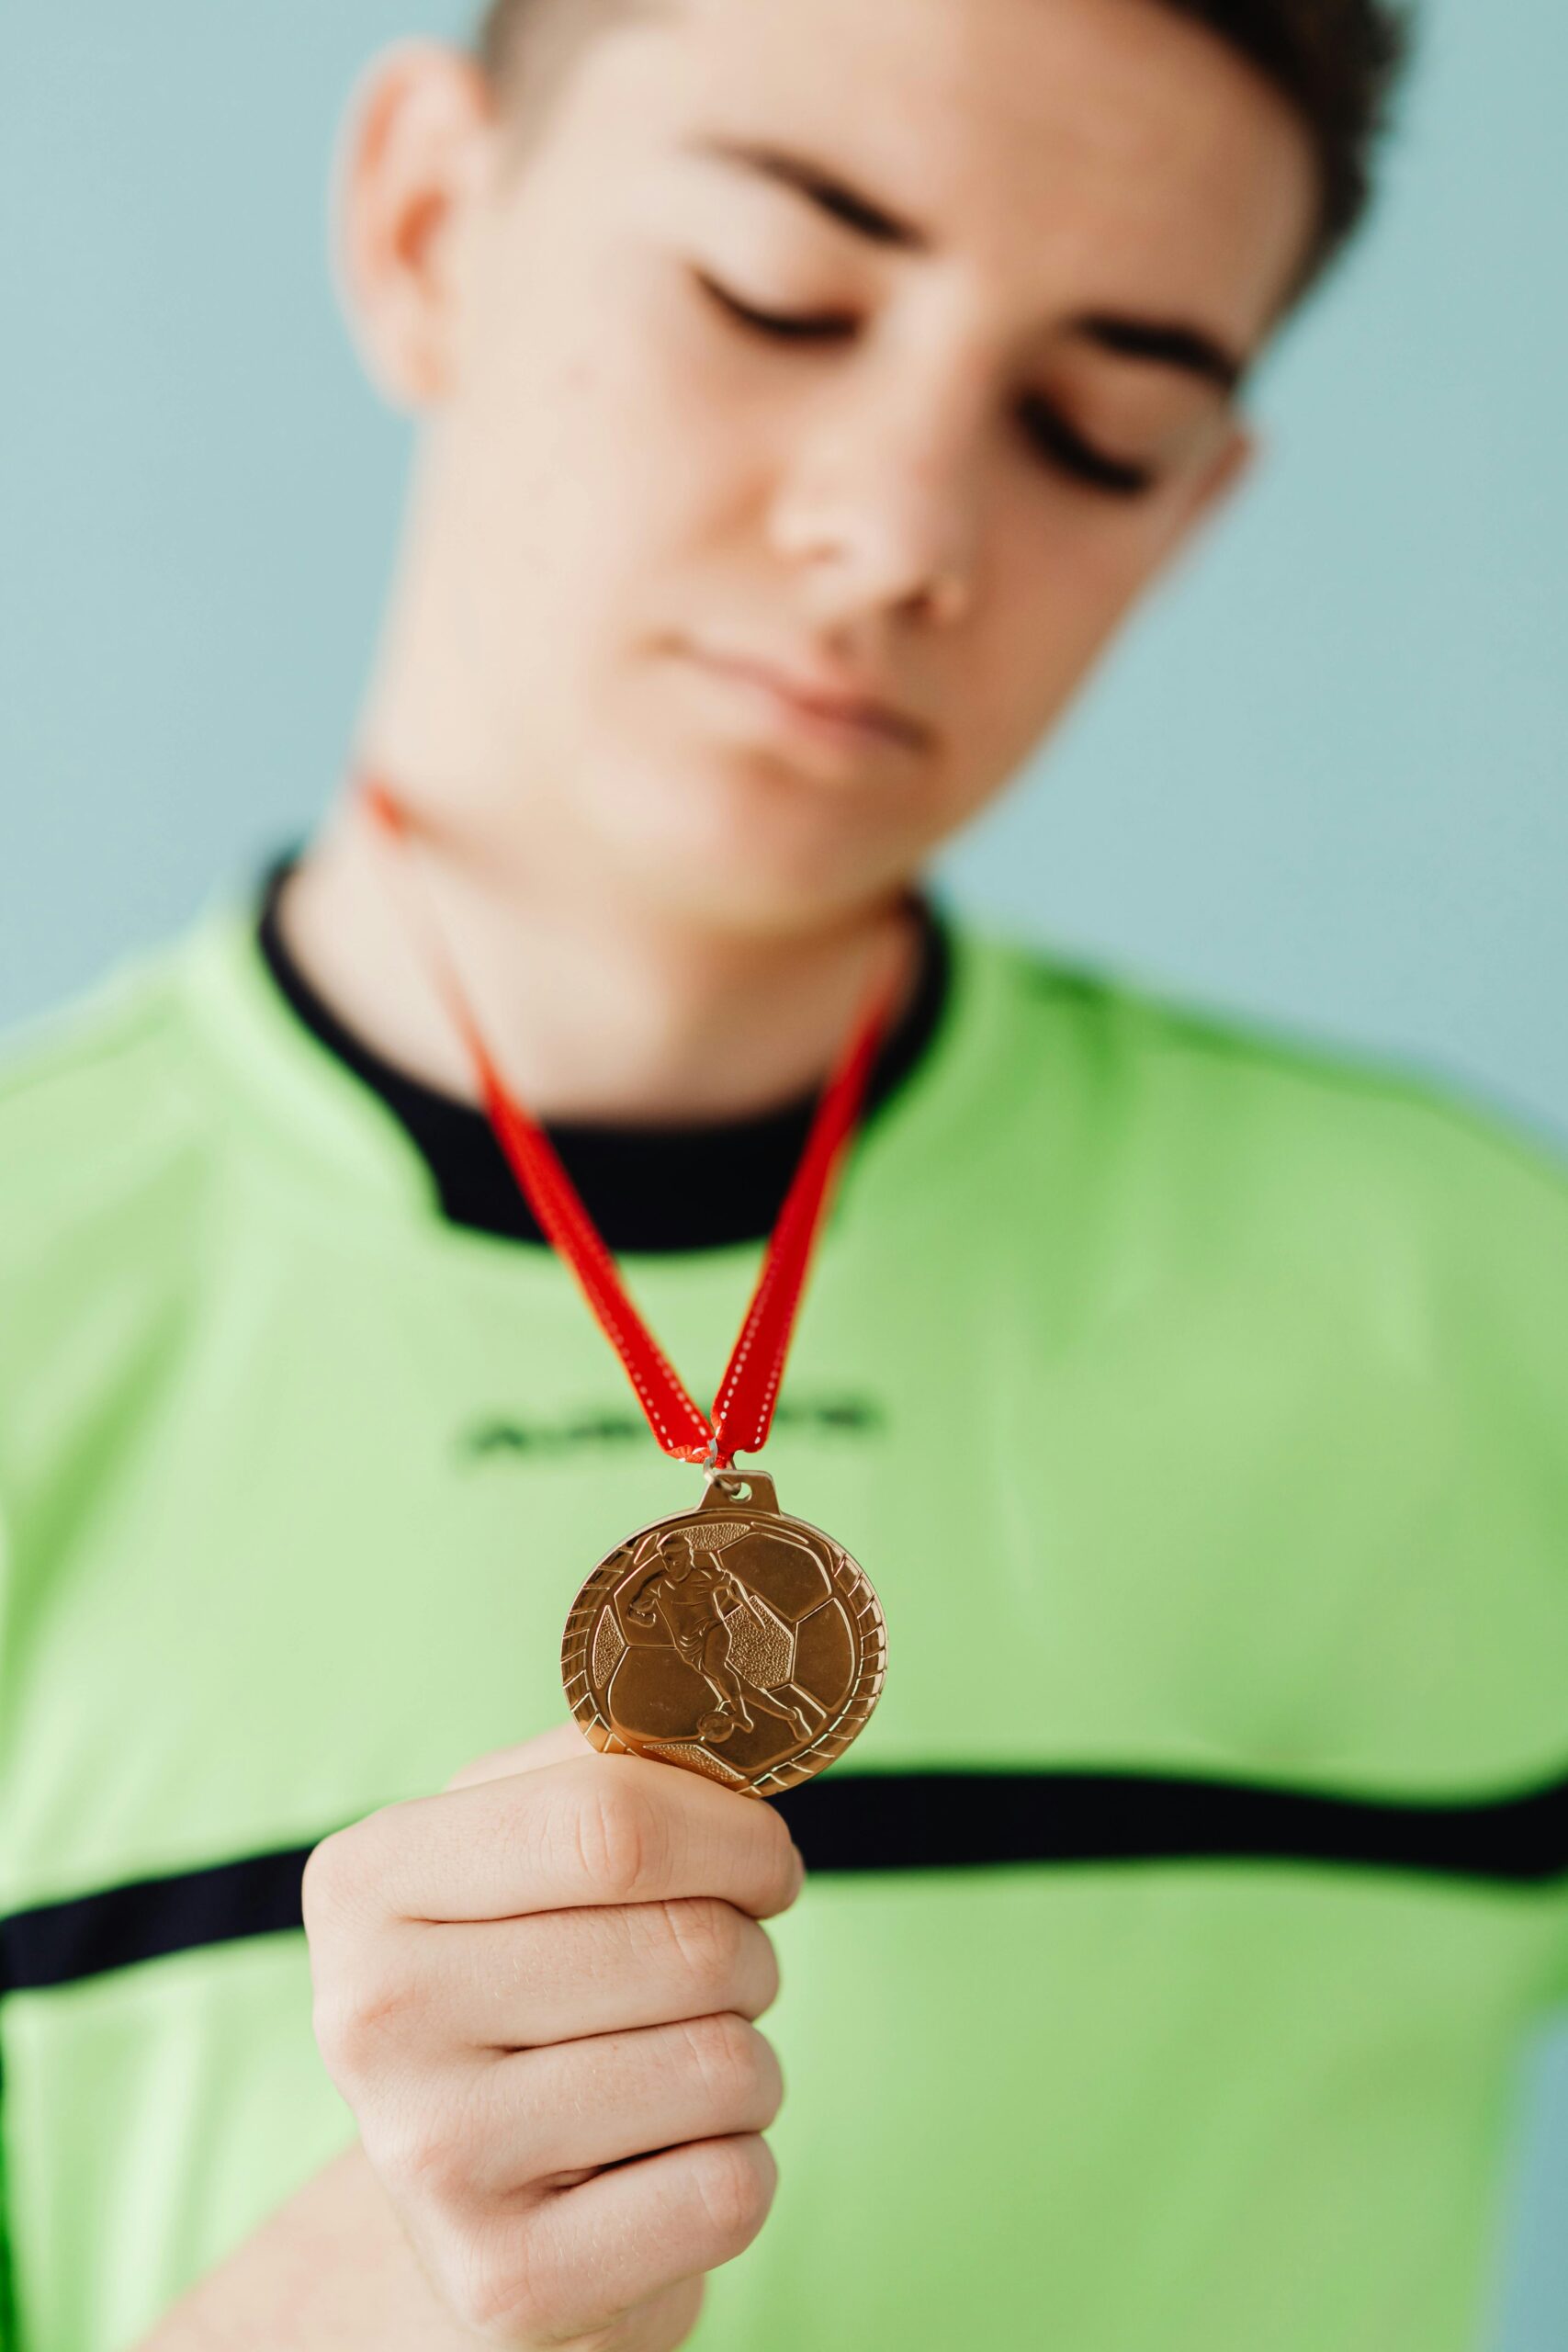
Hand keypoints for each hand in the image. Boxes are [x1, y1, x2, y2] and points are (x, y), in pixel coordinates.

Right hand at [300, 1724, 802, 2349]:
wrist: (462, 2205)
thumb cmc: (519, 1982)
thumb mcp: (518, 1848)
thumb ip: (614, 1770)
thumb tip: (745, 1733)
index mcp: (368, 1878)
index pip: (611, 1820)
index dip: (733, 1834)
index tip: (765, 1859)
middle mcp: (371, 2018)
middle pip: (686, 1945)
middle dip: (750, 1952)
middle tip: (720, 1971)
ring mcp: (430, 2162)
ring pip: (725, 2066)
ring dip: (748, 2062)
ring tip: (675, 2070)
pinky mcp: (507, 2285)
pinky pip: (728, 2190)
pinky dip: (736, 2168)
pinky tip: (659, 2164)